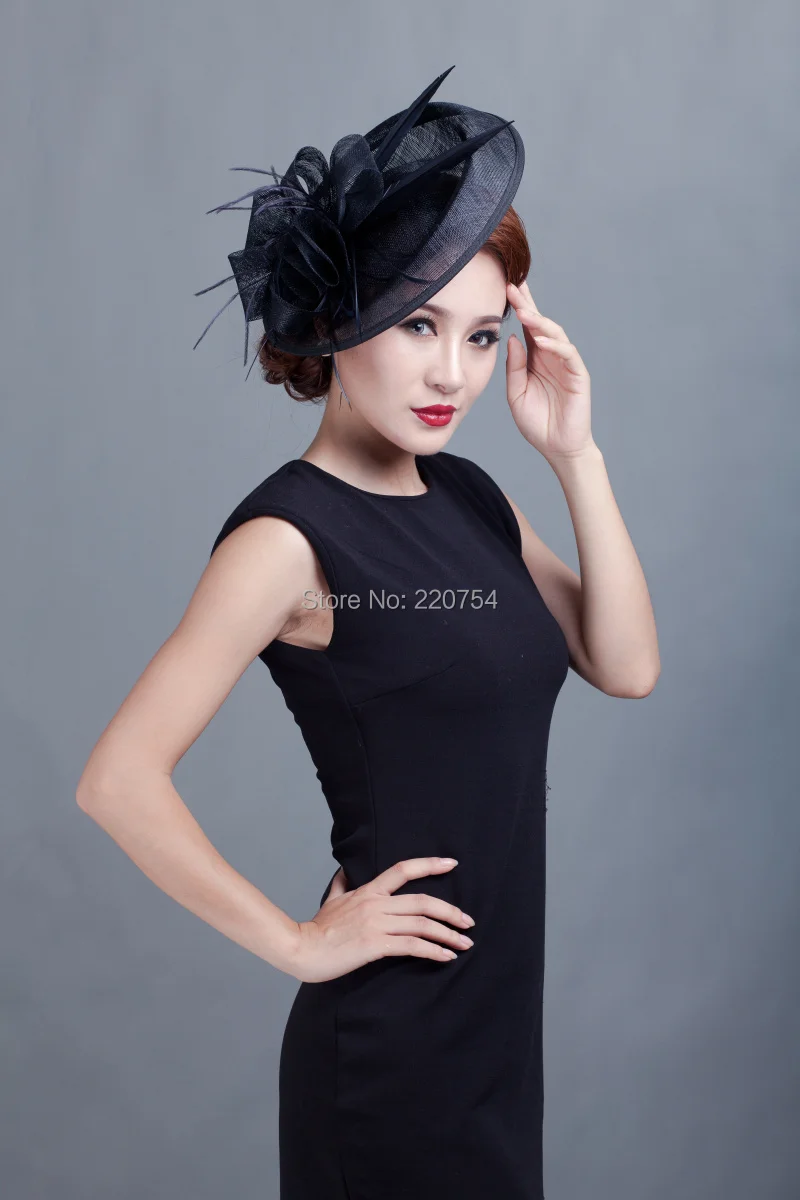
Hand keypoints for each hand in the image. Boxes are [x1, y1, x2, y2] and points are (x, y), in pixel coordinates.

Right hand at [287, 857, 474, 982]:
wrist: (302, 948)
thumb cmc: (317, 928)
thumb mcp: (331, 898)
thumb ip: (342, 883)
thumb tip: (344, 869)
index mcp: (368, 890)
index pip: (403, 870)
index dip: (430, 864)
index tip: (452, 864)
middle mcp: (376, 904)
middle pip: (423, 901)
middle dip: (451, 912)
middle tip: (468, 922)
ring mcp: (377, 924)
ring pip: (422, 924)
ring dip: (448, 935)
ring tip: (464, 944)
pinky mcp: (375, 945)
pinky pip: (412, 946)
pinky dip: (433, 951)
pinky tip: (445, 957)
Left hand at [505, 280, 595, 461]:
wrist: (558, 447)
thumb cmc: (537, 422)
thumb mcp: (515, 393)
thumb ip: (514, 367)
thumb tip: (512, 338)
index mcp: (534, 357)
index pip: (526, 326)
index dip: (517, 307)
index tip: (503, 287)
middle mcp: (550, 355)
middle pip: (540, 323)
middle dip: (527, 303)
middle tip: (512, 285)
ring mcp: (565, 363)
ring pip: (555, 334)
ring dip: (539, 322)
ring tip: (523, 312)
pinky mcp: (578, 375)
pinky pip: (568, 355)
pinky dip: (555, 346)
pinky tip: (542, 340)